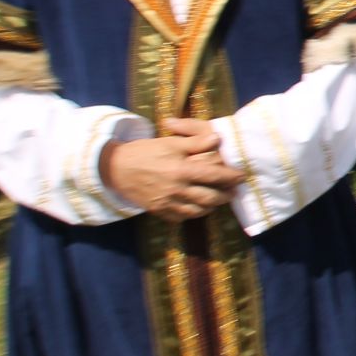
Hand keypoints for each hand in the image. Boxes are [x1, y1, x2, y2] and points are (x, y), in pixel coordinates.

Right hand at [101, 120, 243, 221]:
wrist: (114, 168)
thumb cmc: (144, 152)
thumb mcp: (170, 143)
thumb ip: (195, 142)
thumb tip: (218, 138)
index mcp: (182, 170)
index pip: (215, 176)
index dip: (231, 177)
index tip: (241, 176)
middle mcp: (177, 189)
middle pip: (210, 197)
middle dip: (225, 195)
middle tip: (234, 191)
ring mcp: (167, 203)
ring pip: (198, 210)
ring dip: (212, 206)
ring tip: (219, 200)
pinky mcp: (159, 211)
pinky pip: (181, 217)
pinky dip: (193, 214)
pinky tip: (198, 208)